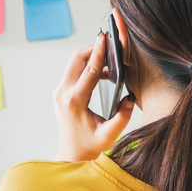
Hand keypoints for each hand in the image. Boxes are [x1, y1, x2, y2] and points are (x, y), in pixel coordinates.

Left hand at [53, 34, 133, 161]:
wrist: (72, 152)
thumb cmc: (91, 145)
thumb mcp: (110, 134)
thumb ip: (123, 117)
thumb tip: (131, 98)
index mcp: (75, 101)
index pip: (89, 70)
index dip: (98, 53)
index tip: (105, 38)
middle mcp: (64, 93)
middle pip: (77, 58)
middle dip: (94, 48)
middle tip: (111, 44)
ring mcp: (60, 91)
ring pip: (75, 62)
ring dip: (92, 56)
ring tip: (112, 60)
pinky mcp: (62, 91)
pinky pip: (75, 70)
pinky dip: (89, 65)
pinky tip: (105, 73)